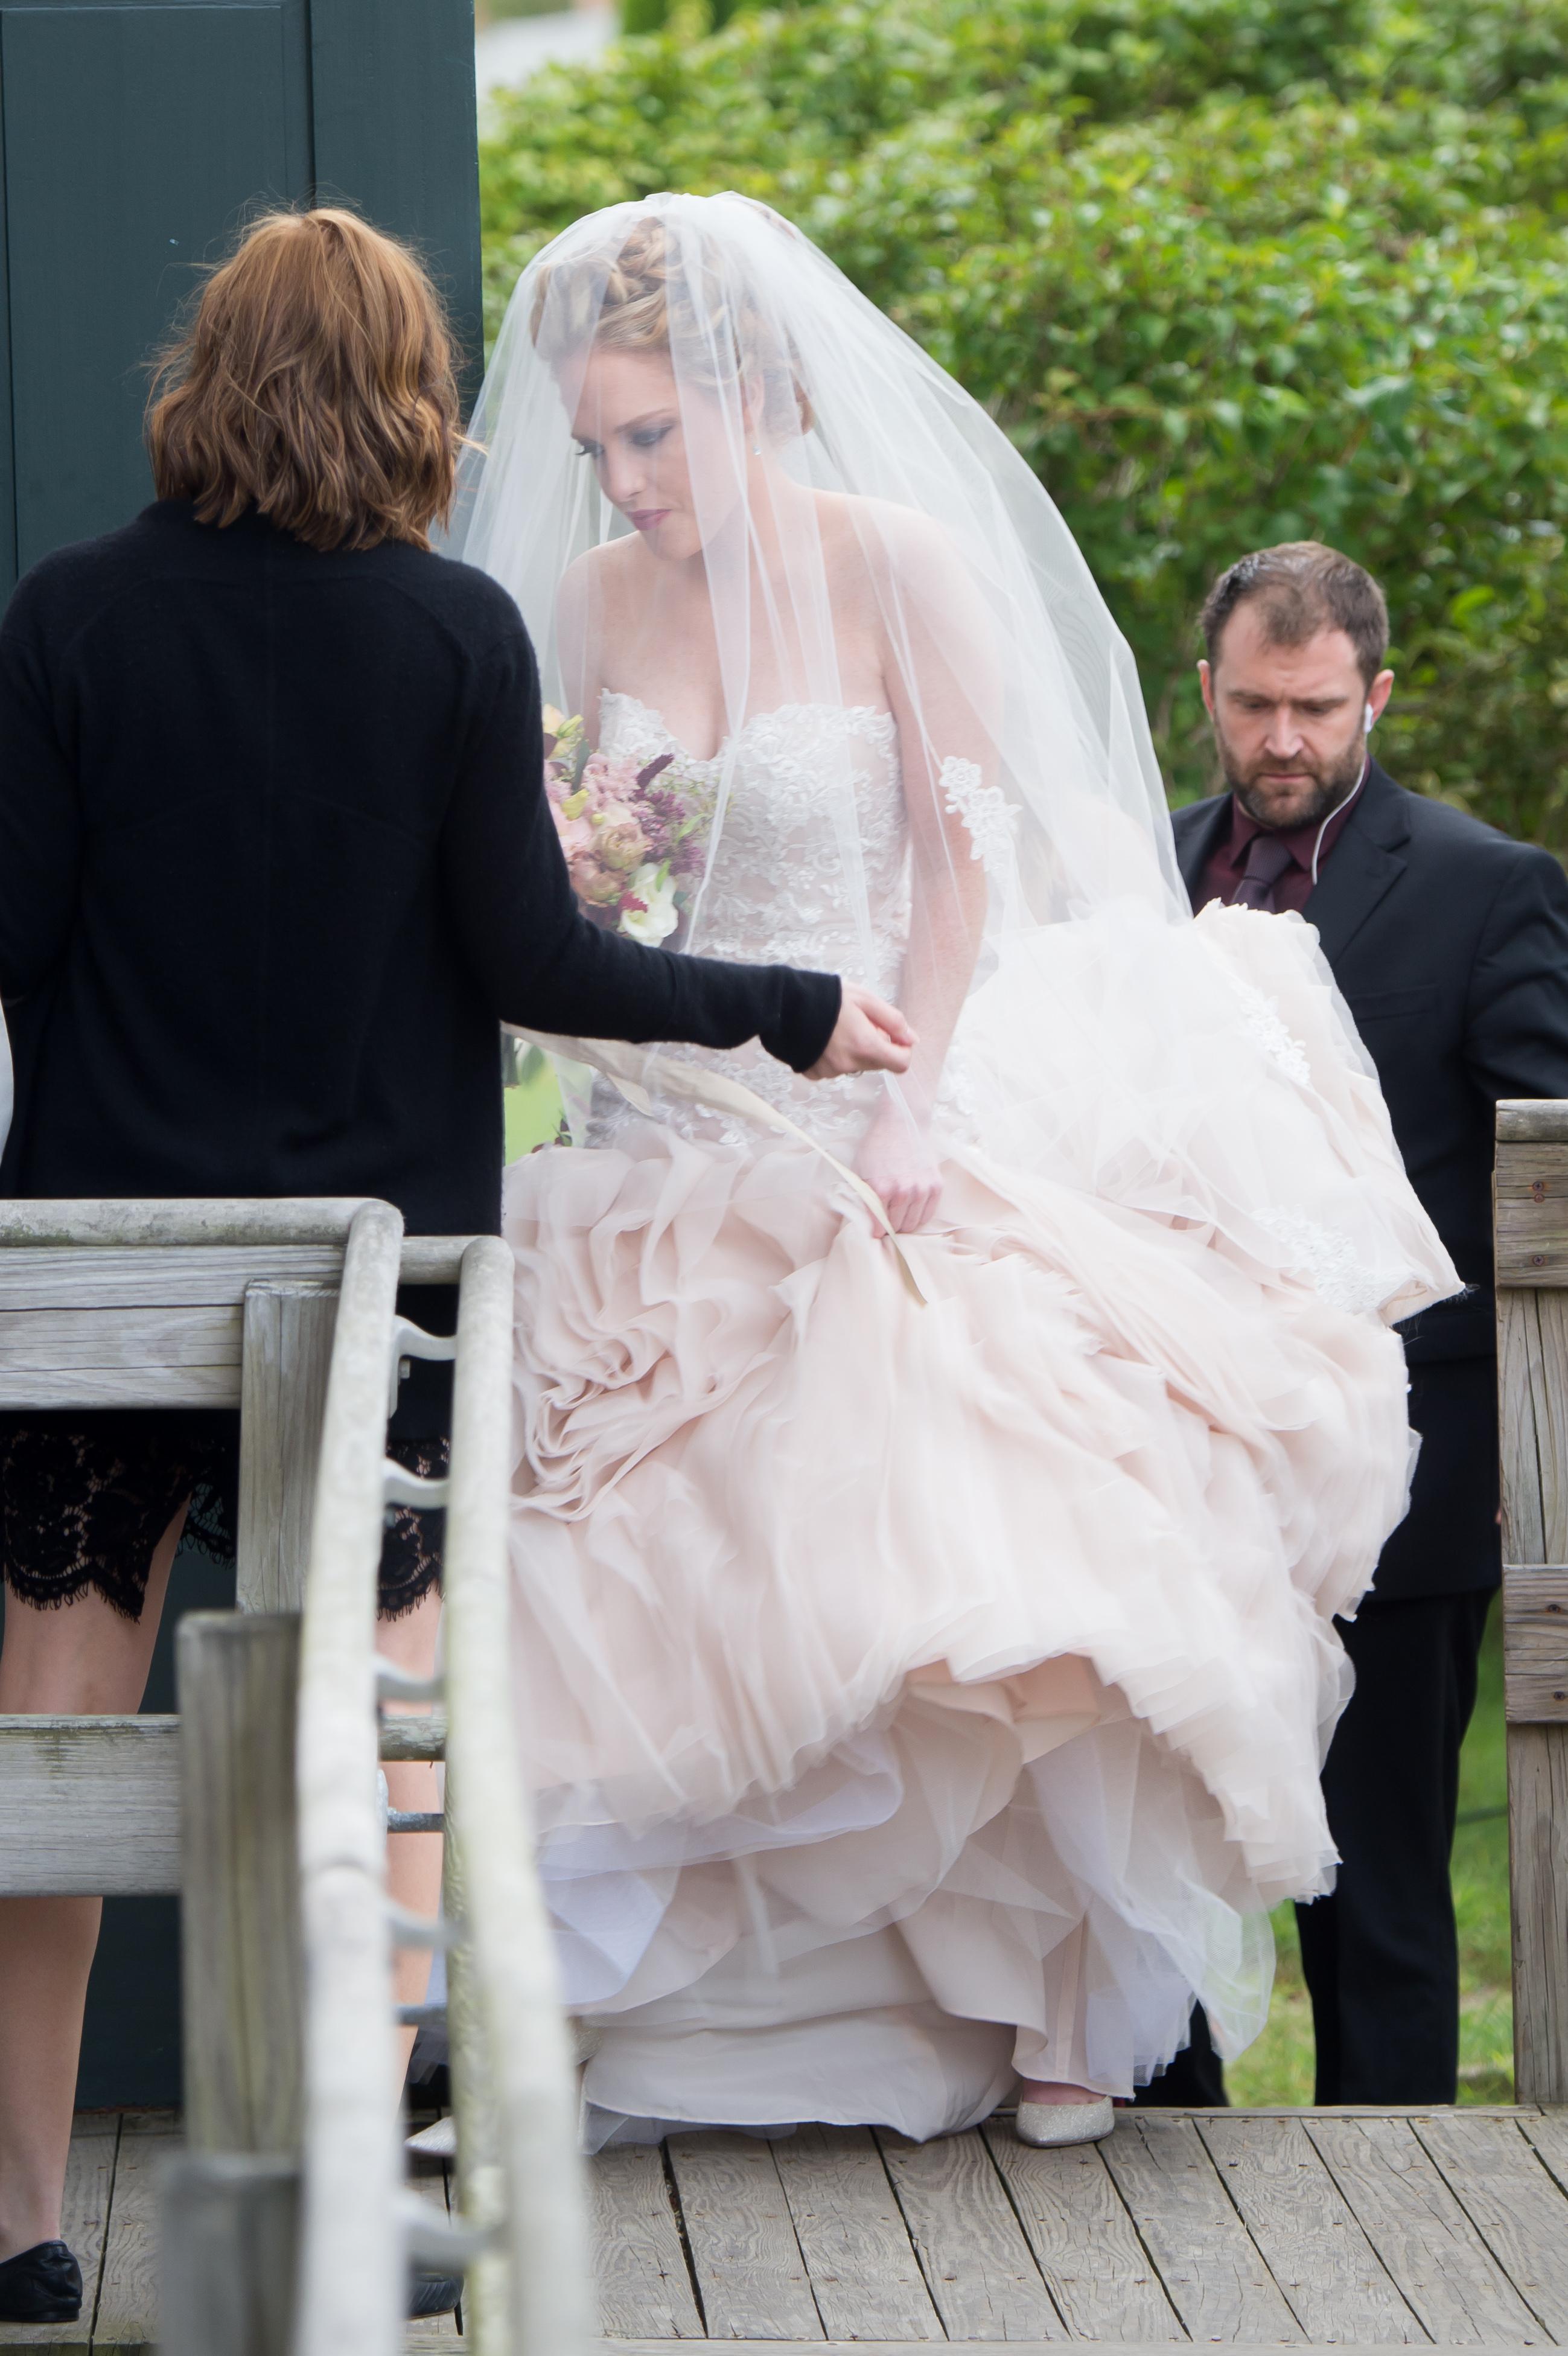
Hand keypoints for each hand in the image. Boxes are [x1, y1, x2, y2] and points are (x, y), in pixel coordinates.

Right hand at [805, 981, 915, 1080]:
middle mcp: (849, 1064)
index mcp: (865, 1046)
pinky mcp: (813, 1073)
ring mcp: (830, 1072)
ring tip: (836, 1027)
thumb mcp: (865, 999)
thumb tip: (912, 1040)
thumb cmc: (825, 995)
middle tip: (858, 1022)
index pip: (901, 1064)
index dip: (902, 1049)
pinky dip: (833, 1056)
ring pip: (855, 1065)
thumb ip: (893, 1021)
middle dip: (875, 1045)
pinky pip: (833, 1068)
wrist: (782, 1003)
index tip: (891, 1034)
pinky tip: (822, 1038)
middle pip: (877, 1063)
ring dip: (853, 1050)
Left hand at [854, 1108, 942, 1233]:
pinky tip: (911, 1210)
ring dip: (904, 1223)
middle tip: (886, 1221)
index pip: (879, 1226)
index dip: (875, 1232)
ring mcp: (922, 1189)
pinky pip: (928, 1214)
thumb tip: (864, 1220)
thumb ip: (862, 1196)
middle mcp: (903, 1191)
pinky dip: (919, 1217)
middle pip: (897, 1227)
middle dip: (890, 1228)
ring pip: (913, 1224)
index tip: (874, 1232)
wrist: (902, 1122)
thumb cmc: (876, 1145)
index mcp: (881, 1189)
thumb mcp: (859, 1169)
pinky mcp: (936, 1186)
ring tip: (898, 1215)